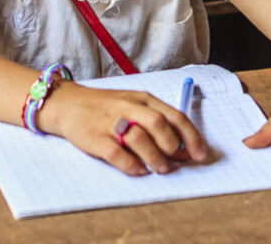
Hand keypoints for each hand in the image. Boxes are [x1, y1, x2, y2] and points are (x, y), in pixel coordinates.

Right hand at [39, 82, 207, 175]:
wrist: (70, 104)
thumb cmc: (107, 107)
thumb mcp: (134, 105)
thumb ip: (157, 122)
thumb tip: (182, 149)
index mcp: (143, 99)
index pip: (174, 115)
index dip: (191, 136)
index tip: (200, 154)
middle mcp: (129, 107)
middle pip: (159, 124)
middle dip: (172, 145)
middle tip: (176, 161)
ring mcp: (111, 122)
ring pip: (139, 138)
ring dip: (155, 157)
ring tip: (160, 168)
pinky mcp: (95, 138)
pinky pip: (117, 154)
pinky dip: (131, 165)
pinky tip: (139, 170)